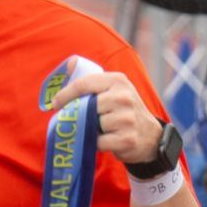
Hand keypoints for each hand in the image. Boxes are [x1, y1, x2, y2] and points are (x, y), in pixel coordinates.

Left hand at [47, 67, 161, 167]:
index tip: (55, 104)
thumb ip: (91, 79)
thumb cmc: (124, 111)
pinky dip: (96, 143)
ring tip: (97, 129)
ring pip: (92, 125)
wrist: (150, 136)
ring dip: (89, 130)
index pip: (83, 83)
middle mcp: (124, 97)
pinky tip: (105, 140)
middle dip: (77, 115)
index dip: (65, 95)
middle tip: (74, 120)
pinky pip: (98, 142)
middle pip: (86, 106)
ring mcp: (127, 118)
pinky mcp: (127, 139)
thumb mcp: (113, 89)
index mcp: (118, 80)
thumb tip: (70, 63)